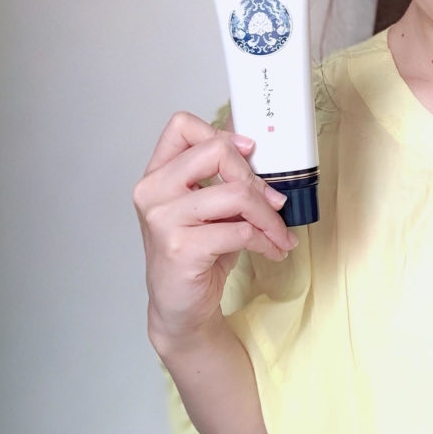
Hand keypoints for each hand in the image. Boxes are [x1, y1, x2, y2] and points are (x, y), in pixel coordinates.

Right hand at [134, 111, 296, 344]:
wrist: (179, 307)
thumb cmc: (197, 254)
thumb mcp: (209, 210)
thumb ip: (223, 180)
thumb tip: (259, 152)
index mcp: (157, 175)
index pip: (181, 126)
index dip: (221, 134)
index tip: (249, 152)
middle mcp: (153, 191)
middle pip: (215, 152)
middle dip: (255, 177)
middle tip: (273, 202)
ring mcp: (164, 219)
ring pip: (236, 194)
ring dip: (269, 216)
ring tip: (279, 233)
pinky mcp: (182, 248)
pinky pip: (240, 231)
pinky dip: (266, 240)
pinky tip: (273, 250)